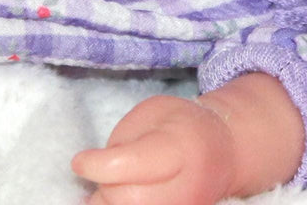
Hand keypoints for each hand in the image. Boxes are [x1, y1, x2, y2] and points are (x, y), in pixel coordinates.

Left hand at [72, 95, 237, 204]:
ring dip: (112, 200)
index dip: (94, 165)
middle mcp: (182, 188)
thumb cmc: (183, 125)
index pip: (123, 167)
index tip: (81, 160)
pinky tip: (131, 194)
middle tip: (111, 168)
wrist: (226, 151)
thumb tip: (94, 171)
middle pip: (120, 198)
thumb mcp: (153, 111)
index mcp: (177, 149)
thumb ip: (123, 138)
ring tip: (124, 183)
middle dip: (105, 184)